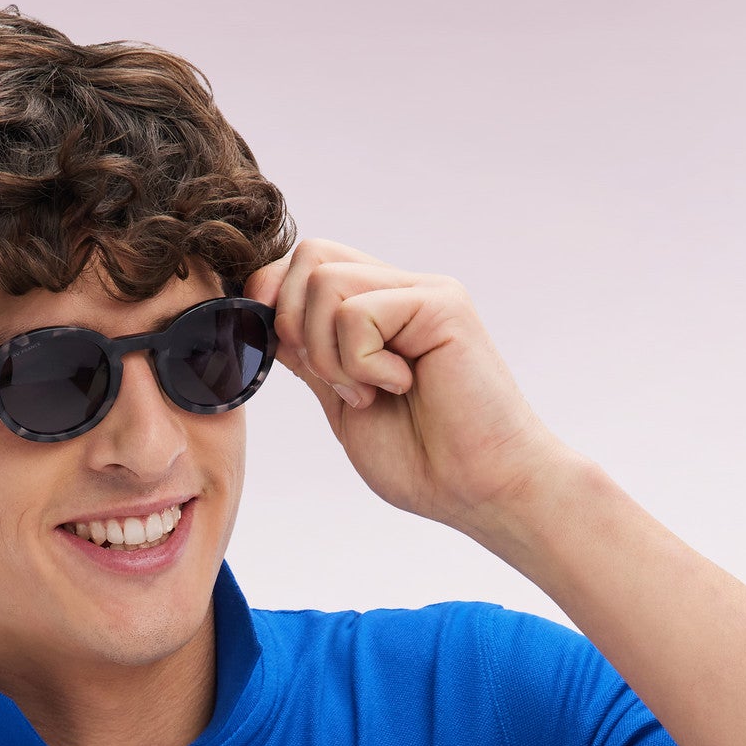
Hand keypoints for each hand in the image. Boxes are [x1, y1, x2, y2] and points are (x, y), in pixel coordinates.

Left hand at [245, 237, 566, 535]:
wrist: (480, 489)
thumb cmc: (423, 462)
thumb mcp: (343, 405)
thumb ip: (311, 358)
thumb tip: (265, 315)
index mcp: (377, 313)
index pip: (306, 265)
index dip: (273, 298)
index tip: (279, 351)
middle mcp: (400, 290)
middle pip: (310, 256)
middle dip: (293, 324)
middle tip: (332, 383)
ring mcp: (422, 292)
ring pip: (325, 282)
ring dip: (328, 354)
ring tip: (368, 393)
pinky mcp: (441, 303)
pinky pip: (358, 313)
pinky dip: (361, 363)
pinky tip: (399, 386)